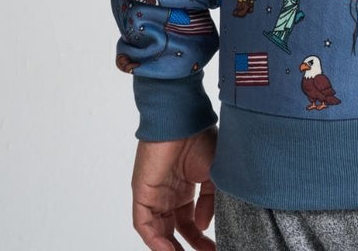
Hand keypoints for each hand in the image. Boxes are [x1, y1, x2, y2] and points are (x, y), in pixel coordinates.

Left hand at [131, 125, 217, 250]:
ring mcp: (154, 195)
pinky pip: (144, 224)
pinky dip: (154, 240)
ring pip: (157, 231)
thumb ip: (209, 201)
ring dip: (169, 248)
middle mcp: (169, 194)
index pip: (190, 220)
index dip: (200, 237)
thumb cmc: (200, 138)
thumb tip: (202, 225)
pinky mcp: (143, 194)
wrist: (182, 120)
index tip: (214, 247)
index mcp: (186, 187)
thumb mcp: (214, 173)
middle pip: (173, 229)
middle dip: (186, 246)